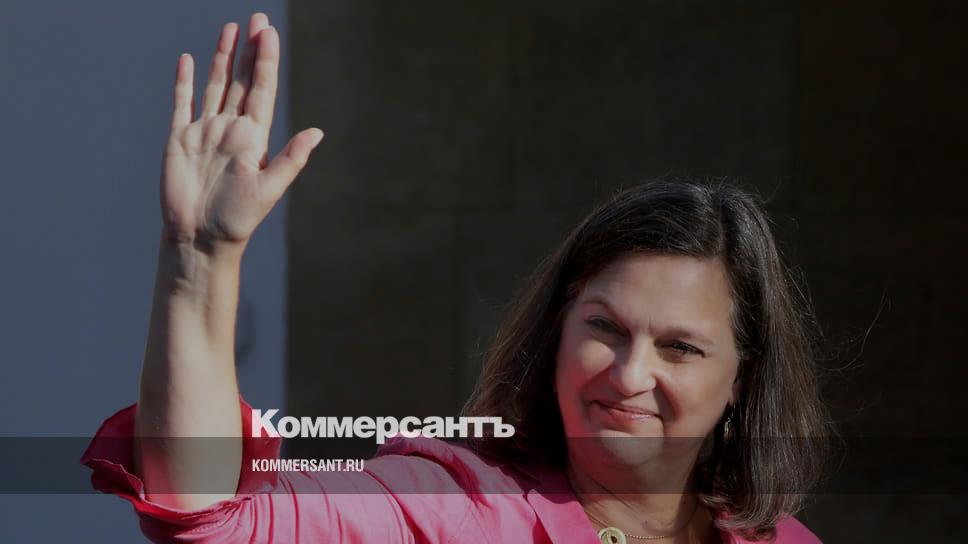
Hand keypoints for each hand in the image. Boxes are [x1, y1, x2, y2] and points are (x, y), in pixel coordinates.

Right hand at [160, 13, 322, 250]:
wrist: (200, 238)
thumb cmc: (238, 219)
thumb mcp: (269, 189)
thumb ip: (291, 159)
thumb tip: (317, 132)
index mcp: (254, 137)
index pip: (261, 89)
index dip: (265, 60)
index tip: (268, 32)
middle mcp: (230, 129)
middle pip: (240, 80)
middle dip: (248, 49)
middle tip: (255, 18)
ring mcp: (204, 131)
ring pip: (215, 85)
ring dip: (222, 57)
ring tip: (230, 29)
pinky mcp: (179, 139)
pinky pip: (182, 103)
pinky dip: (186, 82)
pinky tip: (190, 60)